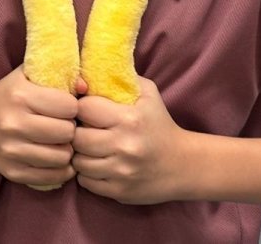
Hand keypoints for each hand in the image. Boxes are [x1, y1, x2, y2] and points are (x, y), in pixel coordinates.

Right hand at [0, 65, 79, 188]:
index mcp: (19, 96)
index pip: (69, 106)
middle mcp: (13, 123)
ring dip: (66, 150)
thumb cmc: (7, 97)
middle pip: (67, 132)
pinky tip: (55, 158)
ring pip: (62, 157)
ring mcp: (12, 150)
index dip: (72, 107)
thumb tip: (85, 88)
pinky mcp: (13, 171)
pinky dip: (60, 169)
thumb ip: (57, 74)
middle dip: (70, 129)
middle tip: (63, 126)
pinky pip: (52, 177)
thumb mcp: (27, 77)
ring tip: (59, 142)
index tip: (65, 108)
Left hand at [72, 76, 190, 203]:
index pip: (83, 109)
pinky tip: (96, 164)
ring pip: (78, 161)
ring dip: (79, 154)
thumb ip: (120, 77)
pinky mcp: (119, 192)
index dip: (79, 108)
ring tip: (88, 148)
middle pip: (76, 137)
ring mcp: (121, 171)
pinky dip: (86, 174)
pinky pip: (86, 182)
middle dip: (76, 132)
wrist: (184, 165)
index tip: (85, 110)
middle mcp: (124, 146)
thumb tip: (87, 69)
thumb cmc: (160, 124)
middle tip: (83, 130)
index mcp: (129, 119)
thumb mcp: (147, 93)